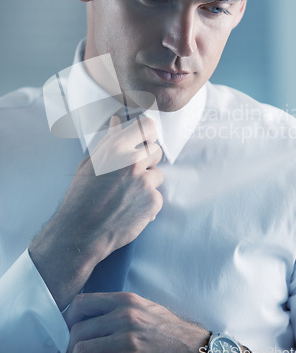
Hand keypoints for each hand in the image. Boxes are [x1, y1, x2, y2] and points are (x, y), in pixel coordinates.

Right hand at [29, 117, 163, 309]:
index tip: (144, 142)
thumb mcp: (89, 164)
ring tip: (127, 196)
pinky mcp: (153, 201)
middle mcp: (133, 162)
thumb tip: (118, 120)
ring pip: (158, 175)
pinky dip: (147, 203)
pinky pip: (157, 196)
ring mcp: (145, 182)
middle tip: (130, 175)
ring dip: (147, 184)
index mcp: (116, 148)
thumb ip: (108, 141)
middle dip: (147, 162)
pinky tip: (130, 210)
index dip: (148, 134)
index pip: (148, 127)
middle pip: (157, 151)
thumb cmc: (81, 197)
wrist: (80, 232)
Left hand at [64, 292, 209, 352]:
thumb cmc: (167, 330)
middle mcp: (124, 319)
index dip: (67, 320)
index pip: (80, 304)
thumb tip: (87, 316)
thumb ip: (116, 308)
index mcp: (125, 301)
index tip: (67, 331)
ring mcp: (127, 343)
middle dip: (70, 348)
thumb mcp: (143, 308)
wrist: (194, 349)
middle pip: (77, 332)